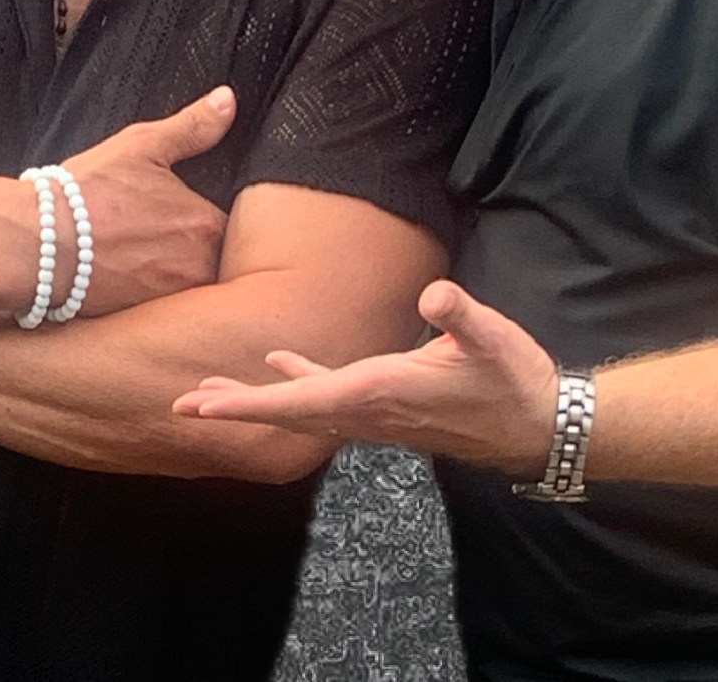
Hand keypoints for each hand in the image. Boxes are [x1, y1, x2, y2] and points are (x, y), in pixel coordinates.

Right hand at [56, 88, 233, 315]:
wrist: (35, 244)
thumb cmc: (87, 193)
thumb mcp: (142, 146)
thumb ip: (193, 126)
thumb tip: (228, 100)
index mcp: (206, 226)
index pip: (236, 228)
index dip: (213, 219)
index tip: (190, 213)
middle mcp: (197, 269)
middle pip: (217, 262)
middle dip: (197, 250)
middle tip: (164, 235)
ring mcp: (171, 301)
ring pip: (190, 287)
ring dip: (176, 275)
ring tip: (145, 256)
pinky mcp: (143, 321)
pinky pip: (163, 312)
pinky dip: (152, 296)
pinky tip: (129, 277)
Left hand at [173, 279, 556, 473]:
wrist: (538, 423)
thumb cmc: (514, 381)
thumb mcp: (492, 340)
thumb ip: (461, 317)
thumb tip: (433, 295)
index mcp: (381, 392)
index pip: (301, 403)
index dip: (249, 403)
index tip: (202, 408)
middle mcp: (370, 410)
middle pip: (288, 413)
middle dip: (235, 408)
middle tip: (180, 405)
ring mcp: (377, 412)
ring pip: (302, 407)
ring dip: (257, 398)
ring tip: (210, 390)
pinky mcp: (389, 404)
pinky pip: (329, 396)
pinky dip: (299, 379)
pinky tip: (282, 360)